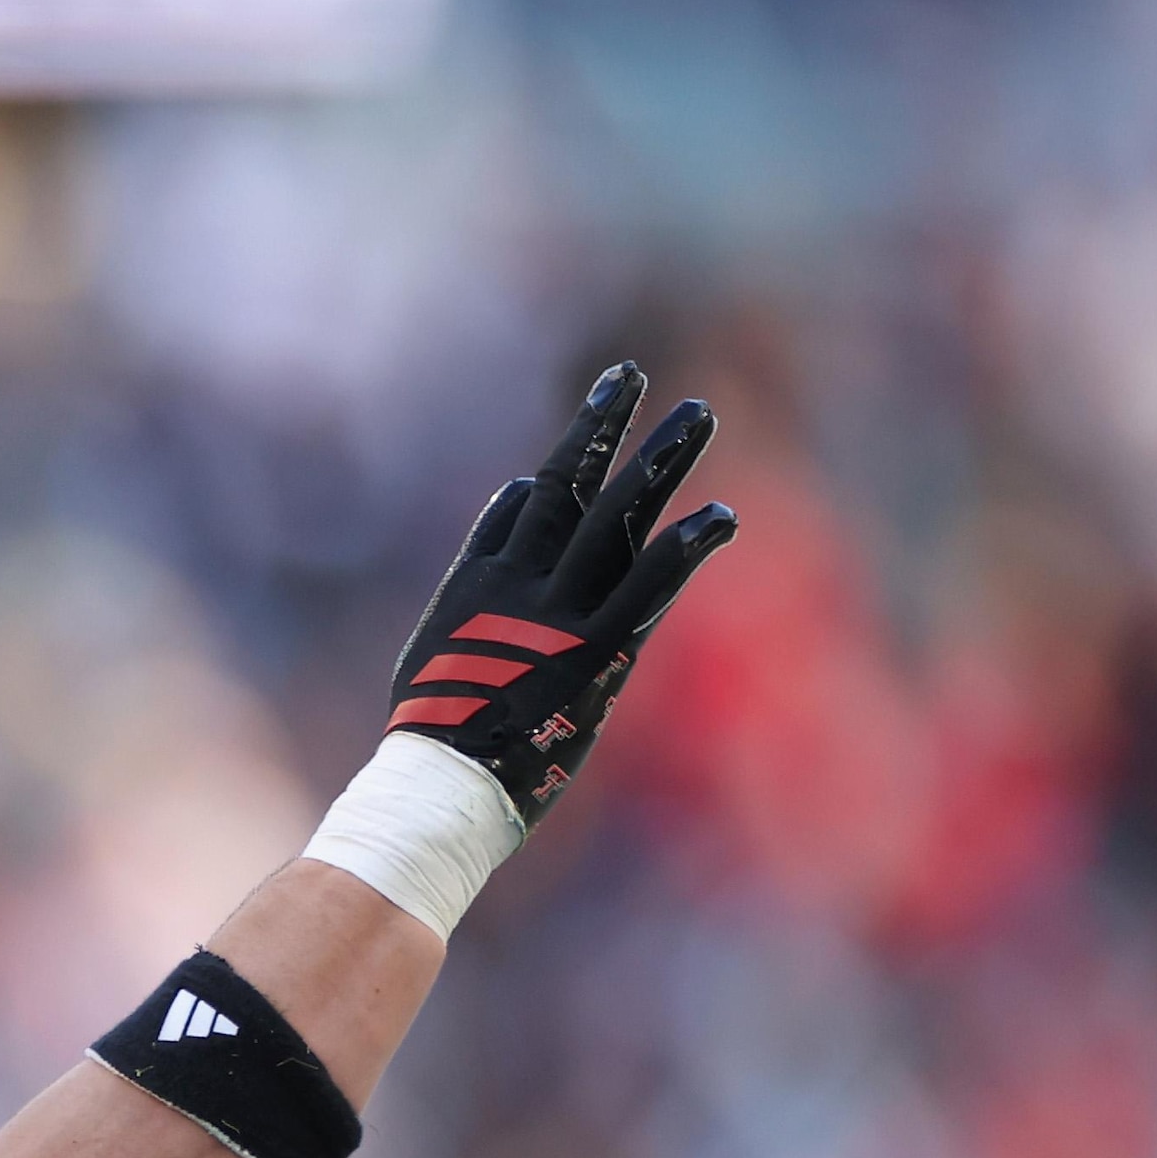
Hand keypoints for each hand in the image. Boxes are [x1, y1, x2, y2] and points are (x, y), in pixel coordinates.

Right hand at [384, 362, 738, 825]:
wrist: (442, 782)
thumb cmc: (436, 737)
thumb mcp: (436, 658)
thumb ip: (468, 604)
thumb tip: (498, 545)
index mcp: (474, 583)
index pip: (521, 510)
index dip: (554, 479)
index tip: (572, 460)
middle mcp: (517, 581)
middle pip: (569, 484)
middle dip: (599, 426)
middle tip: (629, 375)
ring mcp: (559, 610)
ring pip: (614, 514)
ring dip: (659, 459)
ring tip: (697, 413)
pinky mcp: (598, 648)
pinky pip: (648, 585)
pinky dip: (684, 547)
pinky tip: (720, 516)